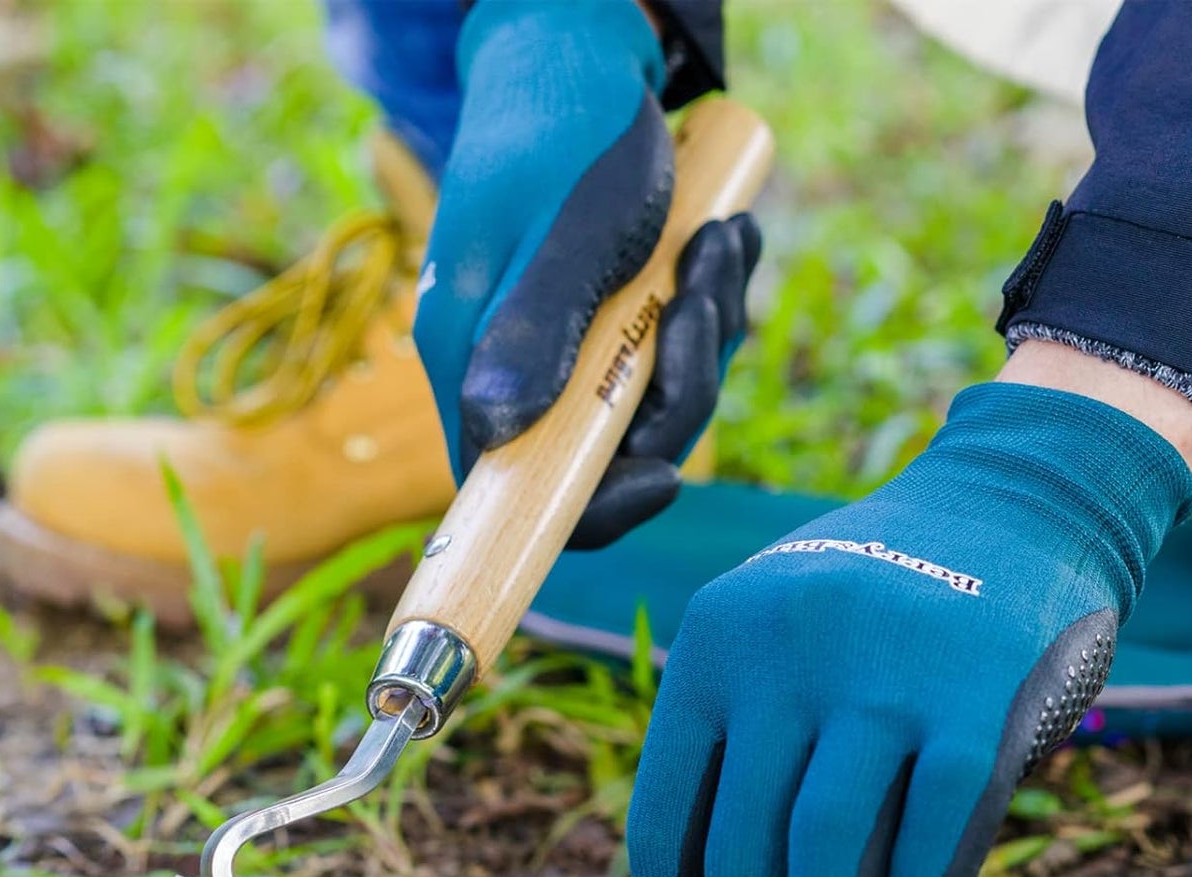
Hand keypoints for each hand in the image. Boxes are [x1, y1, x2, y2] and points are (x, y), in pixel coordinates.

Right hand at [413, 0, 758, 547]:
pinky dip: (707, 307)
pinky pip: (672, 354)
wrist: (578, 55)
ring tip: (715, 245)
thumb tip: (496, 437)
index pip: (517, 489)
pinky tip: (717, 240)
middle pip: (609, 452)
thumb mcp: (559, 236)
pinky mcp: (605, 323)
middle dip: (677, 391)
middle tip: (699, 295)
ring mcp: (562, 348)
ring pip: (653, 402)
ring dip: (704, 335)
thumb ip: (530, 335)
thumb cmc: (564, 135)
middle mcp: (512, 369)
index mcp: (474, 363)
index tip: (664, 476)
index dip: (593, 507)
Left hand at [623, 383, 1191, 876]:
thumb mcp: (776, 658)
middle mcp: (787, 650)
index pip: (668, 814)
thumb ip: (725, 776)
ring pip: (830, 850)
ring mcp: (887, 666)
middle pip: (744, 847)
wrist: (1010, 506)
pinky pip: (937, 833)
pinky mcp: (984, 692)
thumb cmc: (872, 617)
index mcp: (714, 644)